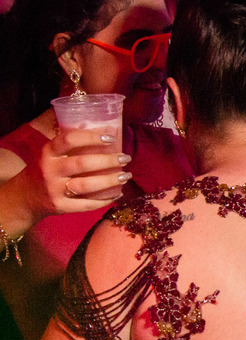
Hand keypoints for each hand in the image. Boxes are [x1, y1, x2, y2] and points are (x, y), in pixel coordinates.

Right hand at [12, 128, 131, 218]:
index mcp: (48, 153)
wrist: (25, 197)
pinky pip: (87, 204)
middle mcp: (50, 170)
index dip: (91, 138)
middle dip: (108, 160)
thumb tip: (105, 133)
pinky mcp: (60, 206)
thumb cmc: (45, 171)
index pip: (68, 140)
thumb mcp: (50, 155)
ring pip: (86, 185)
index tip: (111, 138)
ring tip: (126, 176)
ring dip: (110, 181)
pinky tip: (118, 194)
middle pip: (82, 164)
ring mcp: (54, 189)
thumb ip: (70, 147)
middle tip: (126, 158)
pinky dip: (105, 200)